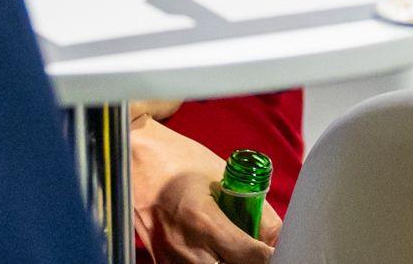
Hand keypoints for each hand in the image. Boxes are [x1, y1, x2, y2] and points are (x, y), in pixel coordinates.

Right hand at [130, 117, 280, 262]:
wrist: (134, 159)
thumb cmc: (177, 161)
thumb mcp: (224, 177)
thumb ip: (256, 209)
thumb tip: (278, 235)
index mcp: (204, 220)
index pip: (252, 256)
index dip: (270, 253)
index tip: (276, 248)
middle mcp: (186, 247)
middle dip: (250, 260)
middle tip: (256, 247)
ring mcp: (171, 259)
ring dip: (230, 260)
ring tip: (234, 245)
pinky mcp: (161, 262)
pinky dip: (210, 261)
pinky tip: (214, 248)